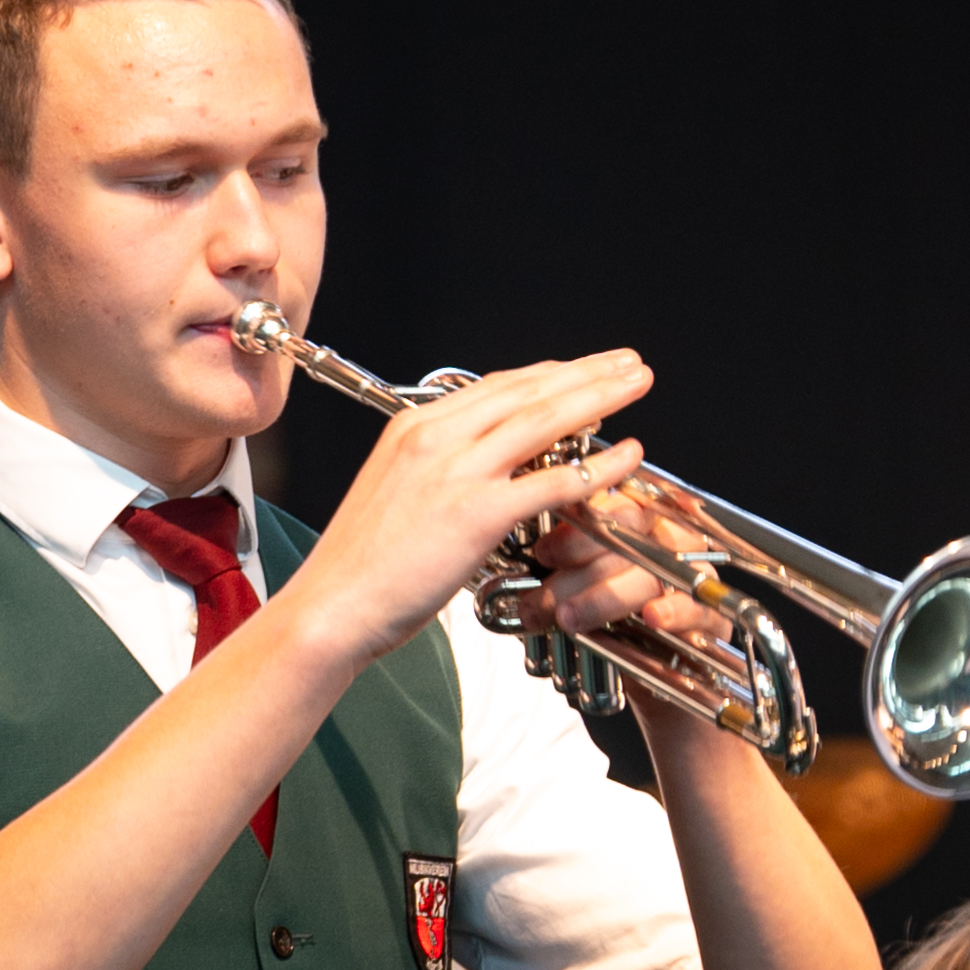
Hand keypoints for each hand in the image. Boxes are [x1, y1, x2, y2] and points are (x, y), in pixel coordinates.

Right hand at [282, 350, 652, 664]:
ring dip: (600, 397)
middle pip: (527, 390)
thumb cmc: (359, 567)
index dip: (548, 374)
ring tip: (637, 384)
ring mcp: (457, 472)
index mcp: (412, 427)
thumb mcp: (395, 493)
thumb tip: (479, 470)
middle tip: (627, 363)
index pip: (495, 386)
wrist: (331, 606)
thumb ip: (437, 471)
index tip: (583, 370)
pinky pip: (553, 481)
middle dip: (586, 371)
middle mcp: (435, 437)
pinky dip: (597, 467)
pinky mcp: (477, 513)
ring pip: (545, 420)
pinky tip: (627, 458)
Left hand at [517, 486, 730, 646]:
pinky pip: (698, 605)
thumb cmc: (612, 628)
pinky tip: (650, 618)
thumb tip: (509, 583)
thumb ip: (555, 579)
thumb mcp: (577, 597)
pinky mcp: (712, 615)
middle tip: (542, 599)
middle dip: (582, 567)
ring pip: (654, 572)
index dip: (577, 529)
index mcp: (638, 523)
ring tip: (569, 619)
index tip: (543, 553)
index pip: (613, 508)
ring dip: (608, 595)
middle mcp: (668, 541)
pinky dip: (673, 611)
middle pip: (631, 537)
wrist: (655, 680)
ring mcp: (695, 575)